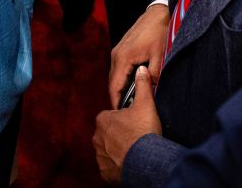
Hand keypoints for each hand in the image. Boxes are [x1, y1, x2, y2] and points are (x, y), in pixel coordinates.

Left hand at [93, 66, 161, 182]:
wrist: (145, 162)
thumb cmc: (143, 132)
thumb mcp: (145, 104)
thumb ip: (142, 85)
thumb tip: (141, 70)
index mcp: (103, 119)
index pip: (112, 116)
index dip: (124, 119)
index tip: (135, 123)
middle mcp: (96, 138)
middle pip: (109, 134)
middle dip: (120, 135)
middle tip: (136, 137)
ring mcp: (99, 156)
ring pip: (109, 150)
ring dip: (118, 151)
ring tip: (135, 151)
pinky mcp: (104, 172)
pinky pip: (110, 167)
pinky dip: (118, 165)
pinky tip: (130, 162)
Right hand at [108, 4, 168, 106]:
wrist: (160, 12)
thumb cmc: (160, 32)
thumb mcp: (160, 56)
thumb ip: (153, 76)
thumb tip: (150, 93)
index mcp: (123, 58)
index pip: (115, 87)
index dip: (116, 103)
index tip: (121, 116)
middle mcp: (116, 55)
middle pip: (113, 83)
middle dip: (118, 97)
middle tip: (128, 112)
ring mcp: (118, 50)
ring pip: (116, 75)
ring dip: (121, 87)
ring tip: (131, 100)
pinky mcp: (122, 47)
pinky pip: (119, 67)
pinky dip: (123, 77)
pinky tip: (134, 83)